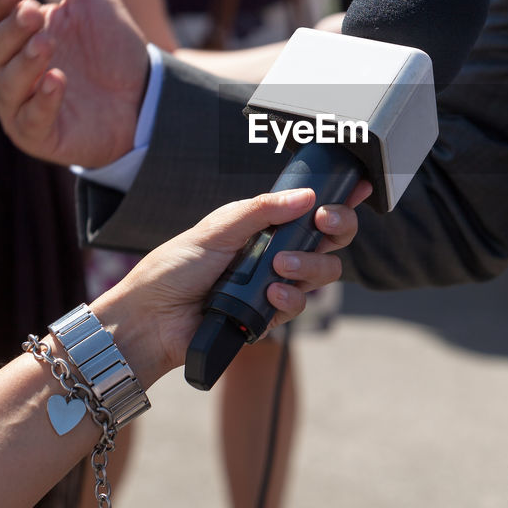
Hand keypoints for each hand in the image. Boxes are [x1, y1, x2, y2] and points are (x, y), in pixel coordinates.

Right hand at [0, 0, 148, 167]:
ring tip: (45, 44)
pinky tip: (57, 82)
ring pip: (7, 85)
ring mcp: (23, 105)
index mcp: (17, 35)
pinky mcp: (41, 136)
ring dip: (24, 64)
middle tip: (35, 12)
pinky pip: (31, 121)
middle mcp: (11, 71)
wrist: (148, 96)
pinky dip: (41, 102)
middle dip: (12, 30)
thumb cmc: (111, 48)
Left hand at [91, 183, 370, 385]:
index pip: (308, 210)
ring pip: (322, 273)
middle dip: (335, 228)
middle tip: (324, 223)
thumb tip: (306, 195)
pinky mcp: (269, 316)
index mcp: (262, 227)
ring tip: (280, 267)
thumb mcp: (216, 228)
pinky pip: (298, 305)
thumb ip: (261, 210)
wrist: (151, 319)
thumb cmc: (173, 269)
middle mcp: (274, 254)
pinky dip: (289, 297)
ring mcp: (275, 285)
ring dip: (310, 266)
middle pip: (328, 240)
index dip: (337, 200)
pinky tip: (270, 293)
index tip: (356, 188)